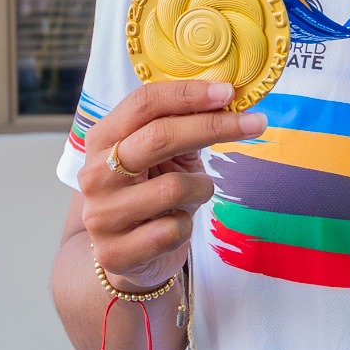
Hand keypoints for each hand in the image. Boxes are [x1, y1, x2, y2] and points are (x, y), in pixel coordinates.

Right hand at [76, 80, 266, 290]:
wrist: (130, 257)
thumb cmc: (153, 193)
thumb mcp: (165, 155)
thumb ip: (183, 126)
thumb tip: (226, 97)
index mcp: (103, 138)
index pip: (144, 103)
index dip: (188, 94)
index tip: (228, 92)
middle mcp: (94, 173)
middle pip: (158, 137)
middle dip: (212, 126)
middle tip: (255, 123)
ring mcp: (101, 215)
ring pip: (173, 188)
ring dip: (201, 187)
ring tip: (197, 191)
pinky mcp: (115, 253)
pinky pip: (173, 230)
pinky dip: (186, 225)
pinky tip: (176, 225)